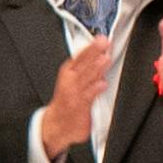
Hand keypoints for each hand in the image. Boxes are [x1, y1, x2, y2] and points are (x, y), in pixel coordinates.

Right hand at [39, 23, 123, 162]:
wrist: (57, 124)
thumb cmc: (68, 100)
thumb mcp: (75, 81)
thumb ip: (88, 68)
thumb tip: (102, 53)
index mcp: (69, 72)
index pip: (80, 56)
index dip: (90, 47)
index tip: (100, 38)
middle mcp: (70, 81)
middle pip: (83, 64)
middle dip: (94, 52)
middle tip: (103, 42)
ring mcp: (74, 93)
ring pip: (86, 77)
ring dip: (96, 68)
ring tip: (105, 58)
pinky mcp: (79, 106)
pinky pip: (87, 96)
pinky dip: (94, 90)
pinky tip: (102, 83)